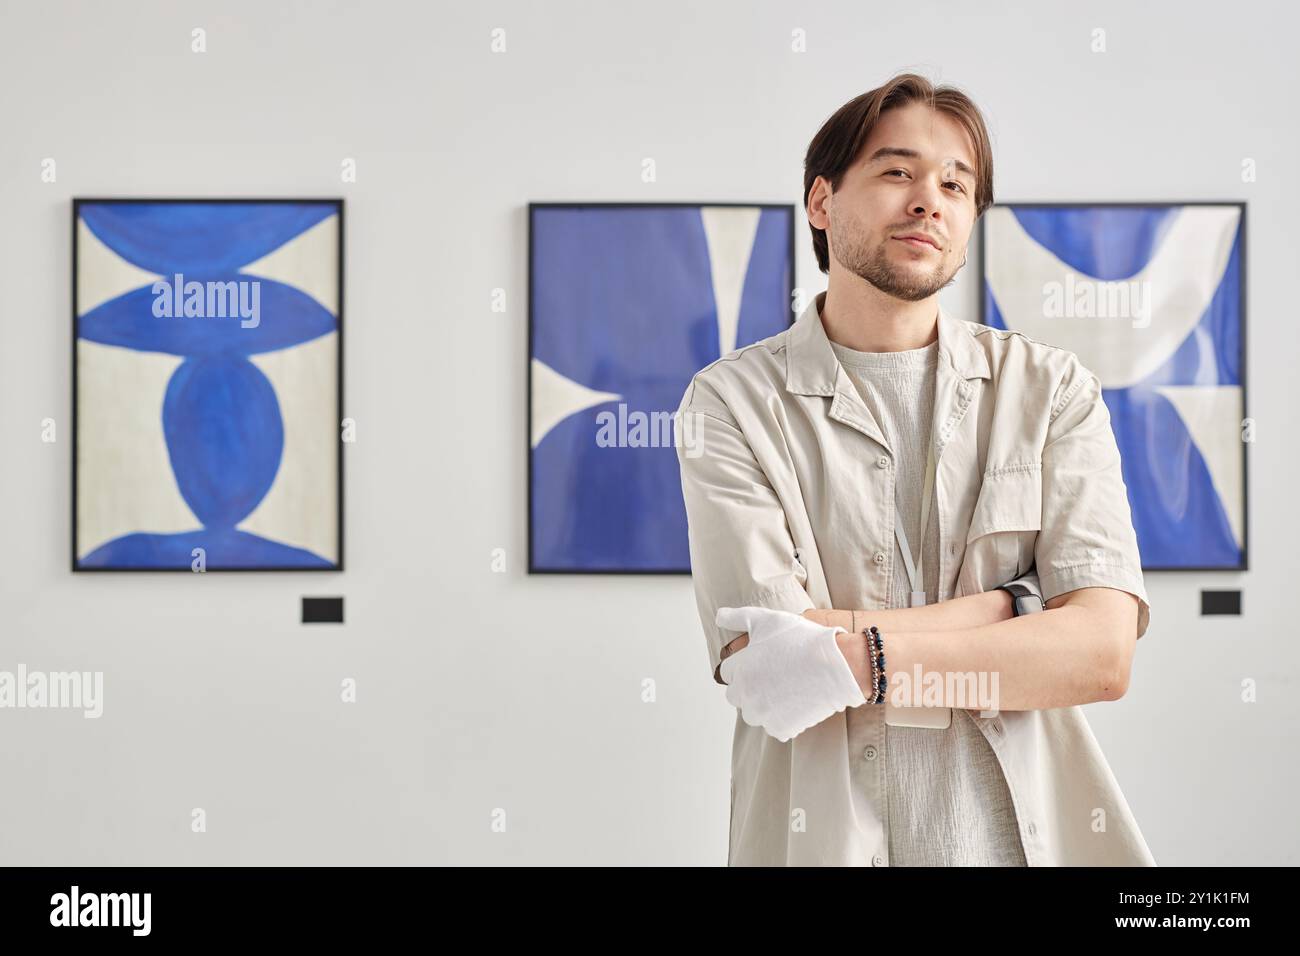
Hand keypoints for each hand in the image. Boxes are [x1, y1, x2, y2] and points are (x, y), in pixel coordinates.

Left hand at [715, 606, 865, 741]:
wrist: (838, 664)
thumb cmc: (802, 639)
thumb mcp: (767, 619)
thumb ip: (738, 618)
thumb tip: (718, 617)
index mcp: (740, 670)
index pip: (727, 672)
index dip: (744, 664)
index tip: (762, 660)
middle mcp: (747, 695)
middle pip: (736, 695)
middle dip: (749, 686)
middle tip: (773, 675)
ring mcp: (764, 714)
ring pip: (754, 714)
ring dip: (763, 705)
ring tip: (784, 689)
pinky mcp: (782, 728)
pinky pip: (774, 727)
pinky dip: (783, 719)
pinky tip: (796, 701)